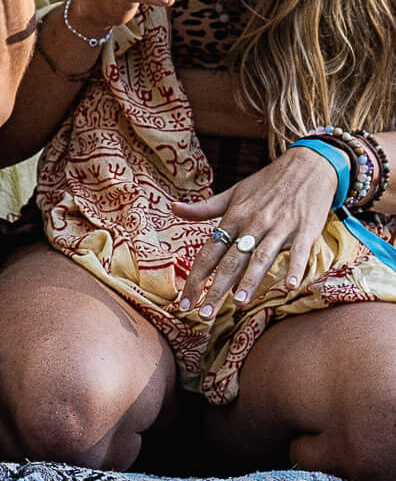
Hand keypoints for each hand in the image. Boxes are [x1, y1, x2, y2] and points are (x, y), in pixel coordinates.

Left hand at [176, 143, 340, 314]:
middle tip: (204, 315)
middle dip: (216, 289)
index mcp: (233, 218)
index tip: (185, 302)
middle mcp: (253, 224)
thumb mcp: (233, 193)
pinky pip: (299, 251)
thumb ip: (205, 208)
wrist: (307, 165)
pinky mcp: (306, 229)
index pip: (209, 253)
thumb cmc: (267, 183)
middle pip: (230, 261)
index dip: (196, 278)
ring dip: (250, 281)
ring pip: (261, 257)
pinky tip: (289, 285)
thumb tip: (174, 209)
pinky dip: (294, 267)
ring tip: (239, 303)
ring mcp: (279, 227)